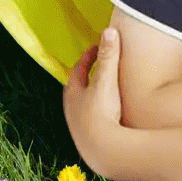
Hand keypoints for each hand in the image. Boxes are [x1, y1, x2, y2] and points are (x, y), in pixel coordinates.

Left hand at [63, 27, 124, 177]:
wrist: (102, 151)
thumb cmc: (102, 113)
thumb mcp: (106, 81)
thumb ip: (109, 56)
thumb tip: (109, 30)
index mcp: (73, 92)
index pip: (78, 68)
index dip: (89, 56)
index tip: (98, 46)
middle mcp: (72, 108)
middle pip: (77, 86)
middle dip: (87, 74)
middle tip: (99, 64)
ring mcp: (78, 124)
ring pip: (83, 103)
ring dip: (92, 92)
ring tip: (105, 86)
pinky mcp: (87, 137)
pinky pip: (91, 117)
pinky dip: (98, 108)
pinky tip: (110, 112)